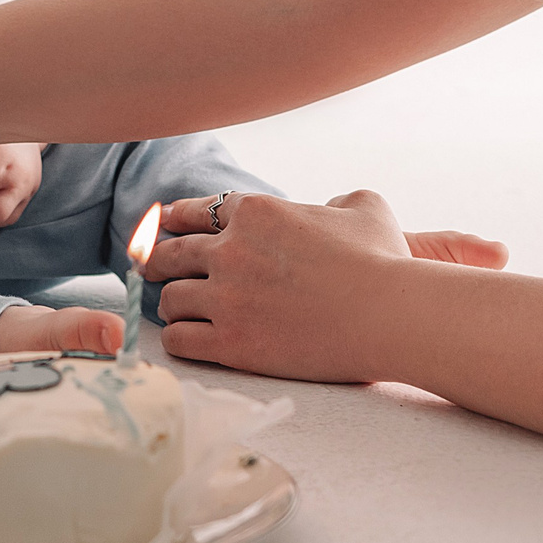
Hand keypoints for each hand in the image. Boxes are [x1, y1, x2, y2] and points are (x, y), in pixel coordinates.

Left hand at [147, 189, 507, 380]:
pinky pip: (179, 340)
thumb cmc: (385, 263)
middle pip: (169, 253)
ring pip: (169, 298)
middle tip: (151, 269)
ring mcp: (226, 297)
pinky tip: (188, 340)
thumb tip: (331, 206)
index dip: (175, 220)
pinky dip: (178, 340)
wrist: (392, 315)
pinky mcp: (231, 343)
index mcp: (255, 212)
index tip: (166, 227)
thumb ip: (339, 199)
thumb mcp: (366, 208)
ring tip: (178, 312)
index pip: (194, 211)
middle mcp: (231, 250)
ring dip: (171, 305)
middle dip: (156, 261)